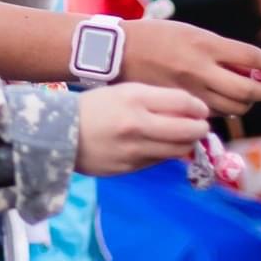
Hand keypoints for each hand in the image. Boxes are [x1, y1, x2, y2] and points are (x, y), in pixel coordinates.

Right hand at [75, 84, 211, 176]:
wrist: (59, 132)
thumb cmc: (94, 107)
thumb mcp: (124, 92)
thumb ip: (156, 99)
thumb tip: (190, 110)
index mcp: (135, 98)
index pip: (183, 102)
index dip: (198, 107)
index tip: (201, 110)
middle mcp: (137, 124)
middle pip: (187, 130)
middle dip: (200, 129)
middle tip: (200, 127)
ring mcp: (134, 149)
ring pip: (177, 150)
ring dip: (186, 144)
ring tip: (182, 138)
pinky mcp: (129, 168)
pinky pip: (158, 161)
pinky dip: (164, 154)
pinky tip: (158, 146)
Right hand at [123, 19, 260, 116]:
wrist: (119, 52)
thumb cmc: (156, 37)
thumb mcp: (192, 33)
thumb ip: (221, 50)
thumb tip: (252, 67)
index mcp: (205, 44)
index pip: (251, 58)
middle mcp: (201, 68)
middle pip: (247, 90)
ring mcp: (190, 90)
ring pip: (232, 108)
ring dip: (245, 103)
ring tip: (244, 95)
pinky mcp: (179, 105)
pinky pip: (212, 115)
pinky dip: (223, 110)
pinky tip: (220, 101)